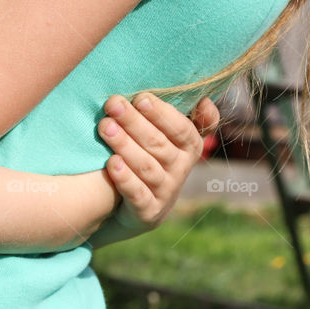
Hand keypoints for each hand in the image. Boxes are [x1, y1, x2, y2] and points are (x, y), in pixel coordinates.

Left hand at [92, 93, 217, 244]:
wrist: (141, 206)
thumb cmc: (153, 156)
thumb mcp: (171, 135)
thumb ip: (188, 116)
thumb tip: (204, 100)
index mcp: (190, 146)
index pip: (181, 129)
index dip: (161, 113)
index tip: (141, 97)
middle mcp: (181, 169)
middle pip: (158, 144)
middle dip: (134, 121)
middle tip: (113, 104)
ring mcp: (165, 191)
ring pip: (146, 166)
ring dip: (125, 144)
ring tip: (105, 126)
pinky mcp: (149, 211)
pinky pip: (138, 194)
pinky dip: (125, 178)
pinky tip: (112, 162)